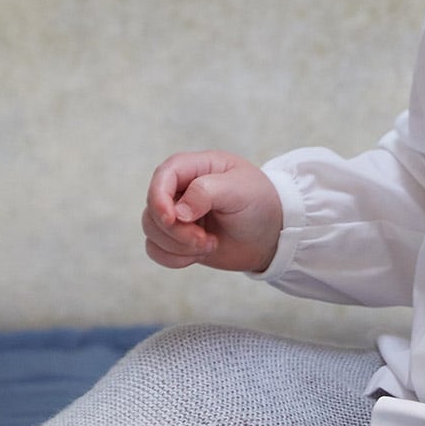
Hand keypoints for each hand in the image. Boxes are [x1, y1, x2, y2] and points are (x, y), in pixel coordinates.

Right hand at [142, 150, 283, 274]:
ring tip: (209, 245)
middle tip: (205, 240)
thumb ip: (206, 192)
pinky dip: (173, 258)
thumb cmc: (260, 203)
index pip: (163, 176)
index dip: (159, 197)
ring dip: (177, 245)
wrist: (272, 236)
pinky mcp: (178, 238)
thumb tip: (178, 212)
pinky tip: (199, 254)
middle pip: (153, 208)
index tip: (171, 219)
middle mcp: (181, 189)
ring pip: (151, 231)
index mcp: (195, 167)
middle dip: (175, 231)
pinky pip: (156, 250)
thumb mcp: (240, 189)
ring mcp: (177, 215)